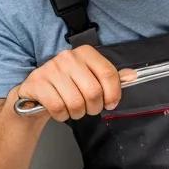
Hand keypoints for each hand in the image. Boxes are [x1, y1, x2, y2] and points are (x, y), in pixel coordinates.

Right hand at [14, 47, 134, 121]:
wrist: (36, 93)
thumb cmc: (66, 86)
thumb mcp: (89, 78)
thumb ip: (110, 77)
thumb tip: (132, 76)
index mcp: (84, 53)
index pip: (108, 73)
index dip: (113, 94)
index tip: (111, 103)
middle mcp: (67, 57)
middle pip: (94, 91)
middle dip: (94, 107)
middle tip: (90, 109)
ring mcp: (50, 69)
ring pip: (76, 102)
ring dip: (77, 113)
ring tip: (74, 109)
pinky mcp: (37, 83)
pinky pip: (58, 107)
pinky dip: (62, 115)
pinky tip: (60, 110)